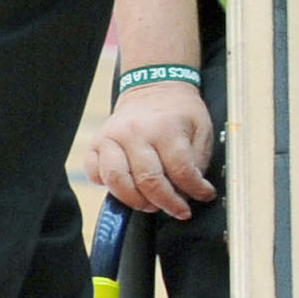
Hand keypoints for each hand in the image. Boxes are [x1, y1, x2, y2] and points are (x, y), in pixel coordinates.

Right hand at [81, 85, 214, 216]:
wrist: (154, 87)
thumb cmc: (179, 111)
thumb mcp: (201, 128)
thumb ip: (197, 160)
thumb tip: (191, 190)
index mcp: (165, 127)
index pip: (180, 170)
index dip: (195, 190)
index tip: (204, 196)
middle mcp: (135, 132)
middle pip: (148, 180)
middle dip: (167, 203)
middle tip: (179, 210)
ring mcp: (111, 137)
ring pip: (117, 181)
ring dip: (136, 201)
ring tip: (152, 205)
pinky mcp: (96, 143)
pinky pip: (94, 172)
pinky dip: (107, 186)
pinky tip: (126, 188)